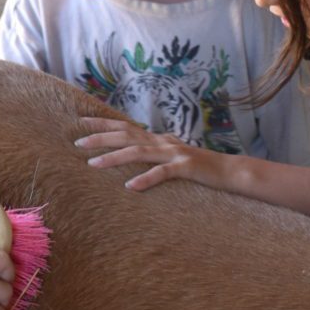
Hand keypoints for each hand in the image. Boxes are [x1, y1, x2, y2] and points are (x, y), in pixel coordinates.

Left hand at [76, 116, 238, 192]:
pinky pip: (162, 173)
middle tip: (78, 143)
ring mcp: (174, 153)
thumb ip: (153, 153)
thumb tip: (131, 151)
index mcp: (158, 139)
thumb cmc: (199, 168)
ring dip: (114, 157)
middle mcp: (163, 142)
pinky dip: (145, 179)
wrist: (231, 172)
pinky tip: (130, 187)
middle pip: (127, 135)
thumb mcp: (172, 157)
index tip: (80, 123)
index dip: (103, 124)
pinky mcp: (186, 168)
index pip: (125, 127)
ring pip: (139, 152)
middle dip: (101, 138)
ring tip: (94, 163)